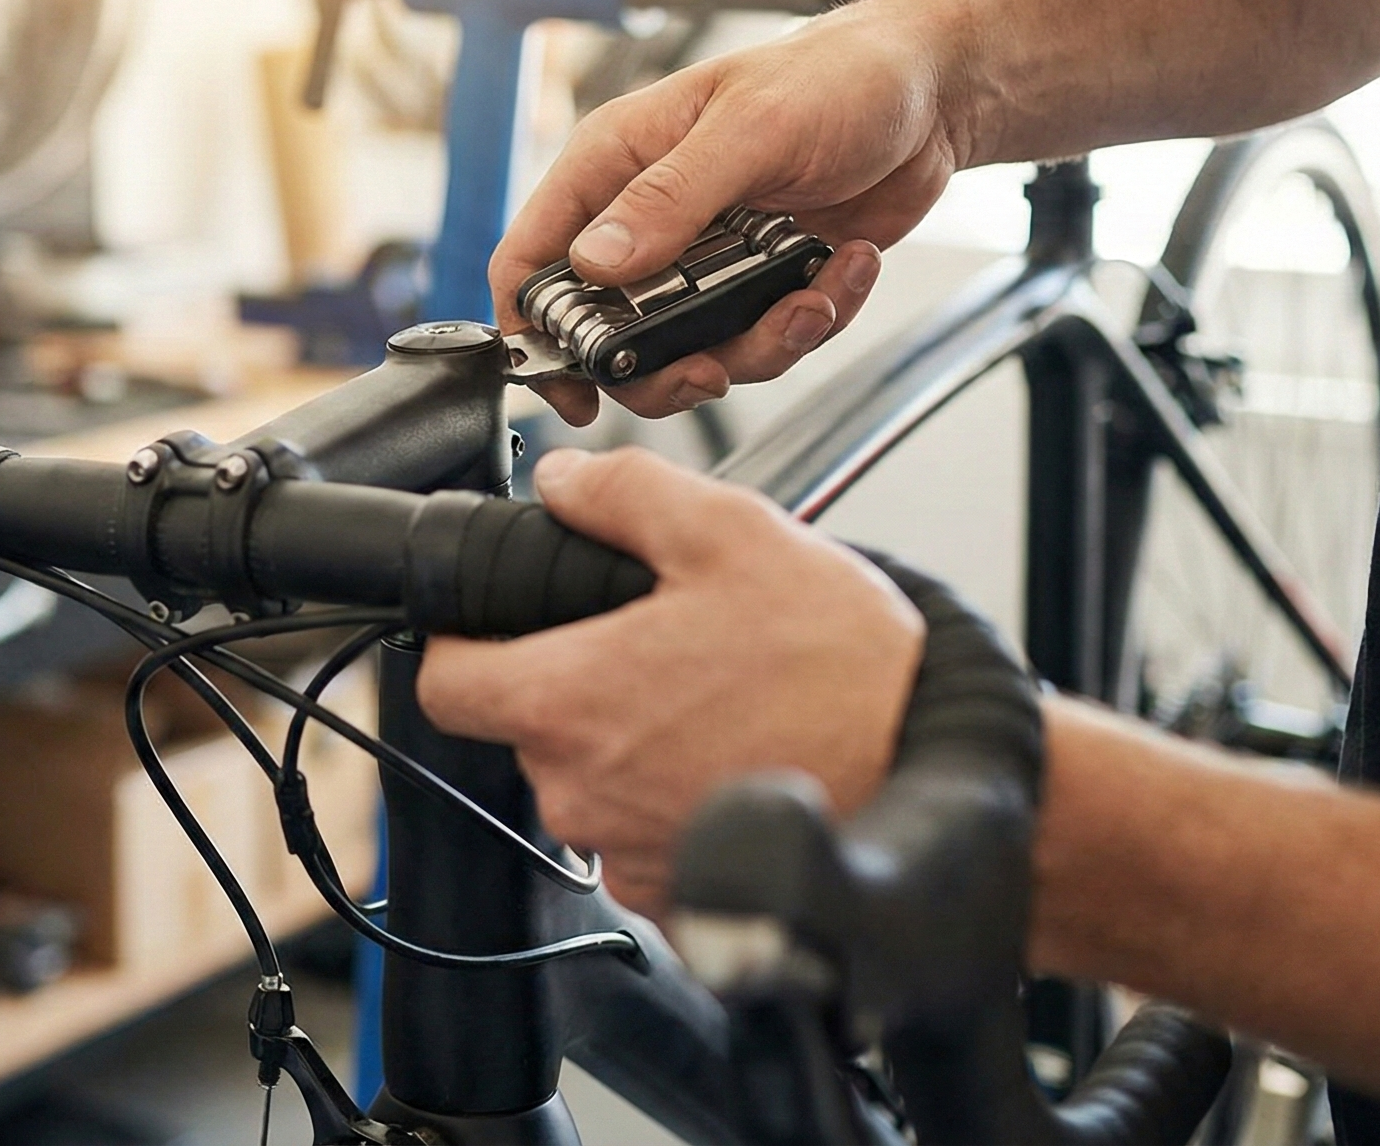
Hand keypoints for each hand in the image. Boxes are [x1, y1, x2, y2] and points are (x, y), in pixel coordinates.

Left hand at [415, 447, 923, 914]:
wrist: (933, 773)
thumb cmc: (841, 667)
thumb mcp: (732, 534)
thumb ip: (626, 495)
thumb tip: (562, 481)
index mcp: (567, 701)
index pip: (445, 683)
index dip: (462, 644)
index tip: (498, 624)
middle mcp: (580, 792)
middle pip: (524, 725)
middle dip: (572, 680)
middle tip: (656, 644)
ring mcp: (625, 854)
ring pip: (587, 780)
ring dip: (627, 740)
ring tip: (713, 699)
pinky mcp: (676, 898)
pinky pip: (640, 835)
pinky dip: (671, 797)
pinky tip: (733, 756)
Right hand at [493, 8, 968, 422]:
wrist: (934, 92)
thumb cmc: (839, 75)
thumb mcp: (750, 129)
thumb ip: (669, 196)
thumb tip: (596, 262)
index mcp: (615, 163)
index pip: (532, 256)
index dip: (531, 329)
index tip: (565, 386)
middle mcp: (648, 217)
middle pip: (607, 333)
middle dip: (662, 366)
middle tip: (709, 370)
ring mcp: (702, 256)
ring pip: (689, 351)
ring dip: (756, 345)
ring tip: (809, 299)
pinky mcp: (758, 282)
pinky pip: (760, 340)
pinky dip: (809, 321)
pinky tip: (843, 268)